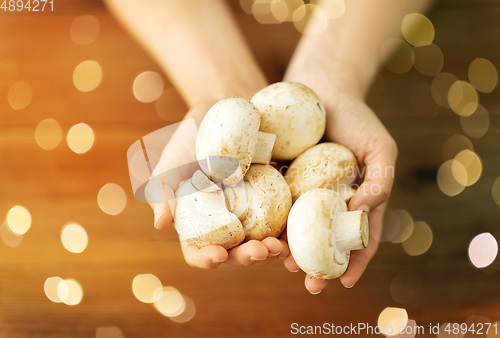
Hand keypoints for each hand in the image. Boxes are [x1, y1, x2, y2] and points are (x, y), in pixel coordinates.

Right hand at [151, 100, 287, 268]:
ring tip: (279, 247)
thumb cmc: (191, 135)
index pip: (198, 250)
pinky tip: (296, 230)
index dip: (206, 258)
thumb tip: (161, 224)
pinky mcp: (275, 197)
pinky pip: (283, 217)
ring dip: (271, 249)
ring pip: (261, 240)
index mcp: (198, 222)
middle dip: (246, 258)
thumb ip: (163, 189)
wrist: (226, 106)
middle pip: (235, 251)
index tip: (218, 256)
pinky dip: (290, 228)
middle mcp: (226, 222)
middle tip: (259, 252)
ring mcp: (252, 212)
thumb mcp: (173, 158)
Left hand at [281, 88, 396, 292]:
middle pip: (322, 241)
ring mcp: (301, 192)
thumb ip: (380, 182)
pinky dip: (270, 219)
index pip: (357, 239)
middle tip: (309, 284)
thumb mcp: (381, 149)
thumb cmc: (358, 119)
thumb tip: (361, 214)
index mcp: (354, 201)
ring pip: (295, 228)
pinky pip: (272, 202)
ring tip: (283, 262)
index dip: (354, 263)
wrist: (322, 87)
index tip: (345, 283)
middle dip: (317, 266)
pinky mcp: (278, 178)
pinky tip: (263, 231)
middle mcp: (326, 202)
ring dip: (291, 249)